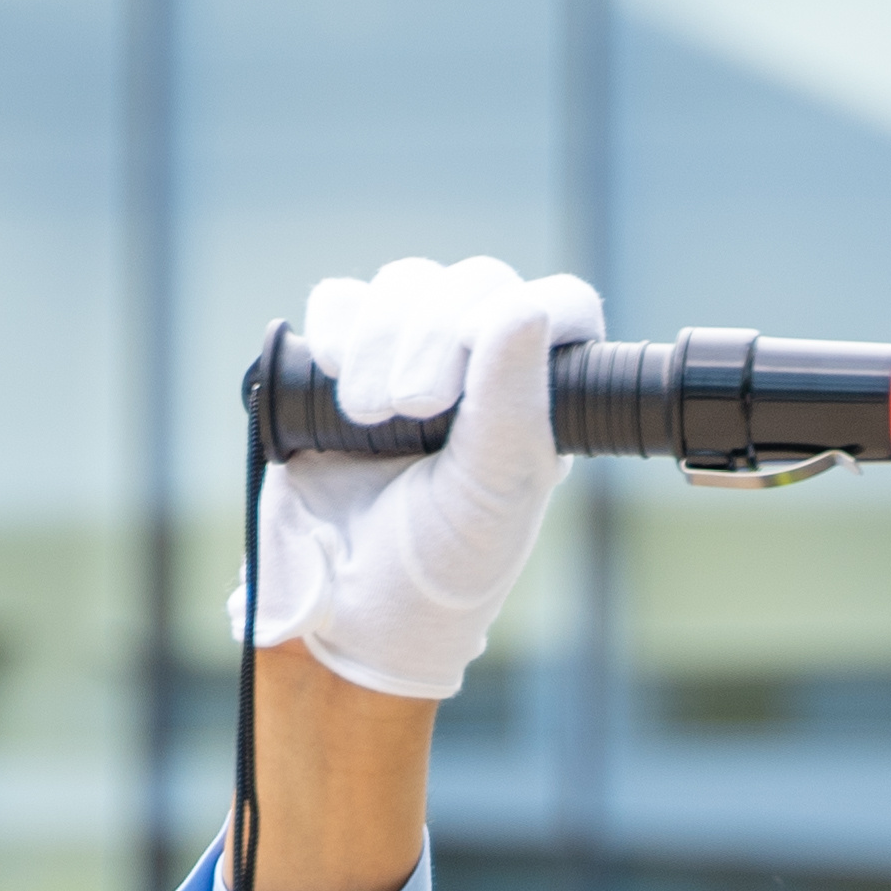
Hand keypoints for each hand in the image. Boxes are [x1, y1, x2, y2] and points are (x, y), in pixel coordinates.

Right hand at [237, 255, 606, 702]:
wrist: (348, 609)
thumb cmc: (441, 567)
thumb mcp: (492, 491)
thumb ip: (511, 401)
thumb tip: (520, 307)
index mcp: (538, 400)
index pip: (555, 305)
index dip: (517, 316)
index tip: (470, 384)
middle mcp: (480, 371)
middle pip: (472, 281)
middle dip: (434, 334)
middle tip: (413, 410)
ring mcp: (408, 361)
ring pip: (406, 282)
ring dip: (380, 338)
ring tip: (369, 414)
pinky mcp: (341, 365)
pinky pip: (341, 300)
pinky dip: (336, 329)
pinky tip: (335, 381)